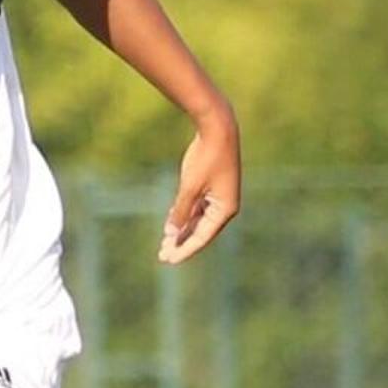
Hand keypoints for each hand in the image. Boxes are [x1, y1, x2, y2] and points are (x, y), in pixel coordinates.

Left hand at [158, 110, 241, 265]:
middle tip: (162, 256)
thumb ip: (180, 212)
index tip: (168, 259)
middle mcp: (225, 206)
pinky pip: (198, 207)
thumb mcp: (189, 187)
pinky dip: (184, 216)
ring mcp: (220, 196)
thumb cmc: (205, 157)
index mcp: (225, 210)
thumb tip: (171, 234)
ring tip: (164, 243)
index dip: (184, 250)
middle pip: (200, 231)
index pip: (202, 237)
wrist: (217, 128)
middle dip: (181, 243)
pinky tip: (170, 223)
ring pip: (198, 220)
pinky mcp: (214, 187)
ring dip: (181, 230)